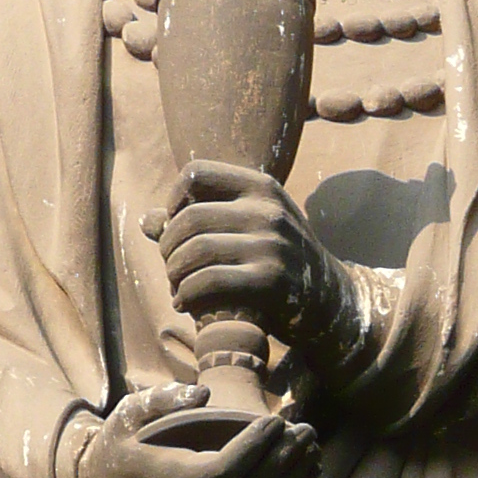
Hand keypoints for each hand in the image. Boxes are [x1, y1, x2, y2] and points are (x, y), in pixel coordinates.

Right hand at [68, 387, 318, 477]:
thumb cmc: (123, 449)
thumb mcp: (126, 417)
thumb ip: (161, 401)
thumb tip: (204, 393)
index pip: (222, 472)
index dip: (253, 449)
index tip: (274, 420)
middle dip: (284, 459)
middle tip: (305, 429)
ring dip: (295, 477)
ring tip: (311, 445)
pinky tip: (306, 470)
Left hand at [147, 163, 358, 358]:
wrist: (329, 299)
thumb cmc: (279, 261)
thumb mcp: (250, 228)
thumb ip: (200, 221)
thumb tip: (147, 220)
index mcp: (261, 187)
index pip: (196, 173)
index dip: (173, 200)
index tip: (175, 227)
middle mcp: (267, 210)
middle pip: (188, 217)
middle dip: (168, 246)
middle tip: (172, 267)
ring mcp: (272, 245)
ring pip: (195, 250)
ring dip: (174, 273)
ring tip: (177, 287)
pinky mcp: (271, 281)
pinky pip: (208, 281)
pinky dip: (186, 295)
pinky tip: (185, 304)